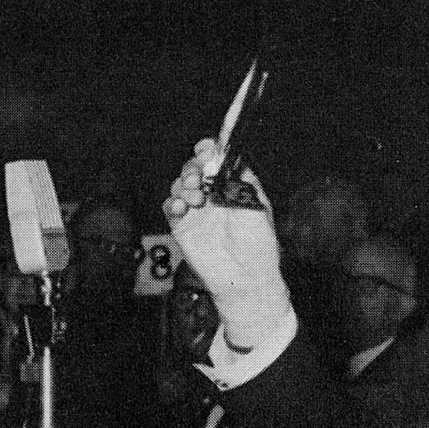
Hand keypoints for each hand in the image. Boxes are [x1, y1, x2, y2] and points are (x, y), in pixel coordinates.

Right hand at [164, 138, 294, 350]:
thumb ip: (241, 180)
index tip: (207, 150)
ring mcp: (197, 210)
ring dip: (184, 185)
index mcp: (232, 185)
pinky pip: (170, 207)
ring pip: (180, 184)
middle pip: (194, 168)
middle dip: (194, 167)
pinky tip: (182, 208)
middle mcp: (213, 195)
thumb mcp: (257, 205)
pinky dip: (173, 203)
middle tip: (199, 176)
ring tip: (196, 198)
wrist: (247, 278)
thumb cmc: (258, 244)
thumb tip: (225, 156)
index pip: (216, 159)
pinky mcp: (182, 227)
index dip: (209, 150)